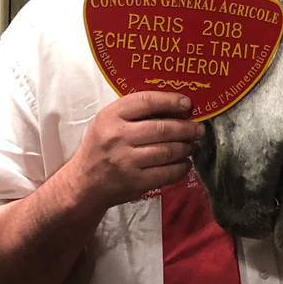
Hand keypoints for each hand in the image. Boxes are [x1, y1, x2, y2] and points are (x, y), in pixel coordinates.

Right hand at [68, 91, 201, 207]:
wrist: (84, 183)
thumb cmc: (101, 146)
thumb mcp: (108, 121)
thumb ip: (135, 111)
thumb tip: (175, 106)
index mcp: (111, 116)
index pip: (147, 101)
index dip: (171, 101)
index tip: (188, 103)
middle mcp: (118, 136)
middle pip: (162, 128)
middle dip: (187, 128)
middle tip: (198, 129)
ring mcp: (127, 161)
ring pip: (168, 151)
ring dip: (186, 147)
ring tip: (192, 145)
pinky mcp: (135, 182)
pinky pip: (167, 173)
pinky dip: (182, 167)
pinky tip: (185, 163)